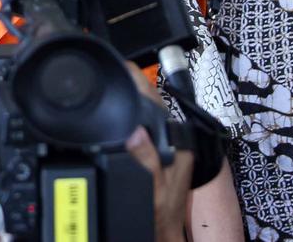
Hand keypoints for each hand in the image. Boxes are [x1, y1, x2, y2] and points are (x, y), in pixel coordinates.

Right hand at [122, 62, 194, 241]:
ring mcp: (170, 148)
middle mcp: (177, 144)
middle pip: (154, 104)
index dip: (140, 83)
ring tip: (116, 83)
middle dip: (134, 85)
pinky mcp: (162, 154)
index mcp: (178, 148)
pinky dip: (133, 115)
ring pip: (150, 114)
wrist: (161, 235)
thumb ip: (146, 162)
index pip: (158, 104)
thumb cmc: (160, 218)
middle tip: (114, 69)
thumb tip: (134, 133)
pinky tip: (121, 112)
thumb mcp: (151, 192)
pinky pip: (146, 127)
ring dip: (134, 99)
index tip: (125, 67)